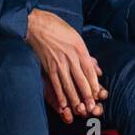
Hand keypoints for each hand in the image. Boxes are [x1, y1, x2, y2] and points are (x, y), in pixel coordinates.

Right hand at [26, 9, 105, 123]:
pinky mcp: (48, 66)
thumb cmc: (57, 28)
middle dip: (86, 95)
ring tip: (79, 110)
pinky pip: (55, 83)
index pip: (89, 70)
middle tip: (91, 108)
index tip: (97, 95)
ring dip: (74, 98)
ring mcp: (58, 62)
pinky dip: (59, 94)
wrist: (36, 24)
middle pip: (81, 79)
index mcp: (79, 49)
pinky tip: (63, 104)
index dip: (93, 84)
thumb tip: (98, 71)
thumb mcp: (76, 37)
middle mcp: (70, 57)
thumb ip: (87, 55)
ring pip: (68, 84)